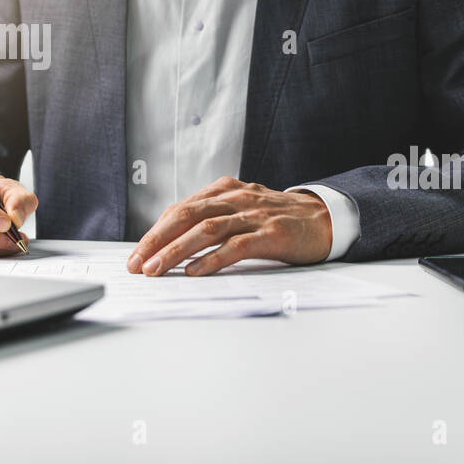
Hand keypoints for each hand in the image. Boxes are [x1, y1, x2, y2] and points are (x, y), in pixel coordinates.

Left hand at [126, 177, 332, 276]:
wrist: (326, 219)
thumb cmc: (281, 220)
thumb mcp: (243, 210)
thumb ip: (215, 219)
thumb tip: (174, 244)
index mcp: (225, 191)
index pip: (180, 209)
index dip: (155, 232)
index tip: (136, 255)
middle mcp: (236, 198)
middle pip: (186, 215)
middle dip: (156, 240)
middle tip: (136, 264)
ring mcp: (254, 215)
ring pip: (206, 230)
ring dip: (176, 251)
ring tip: (156, 270)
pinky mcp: (271, 233)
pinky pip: (235, 246)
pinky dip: (212, 259)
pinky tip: (195, 271)